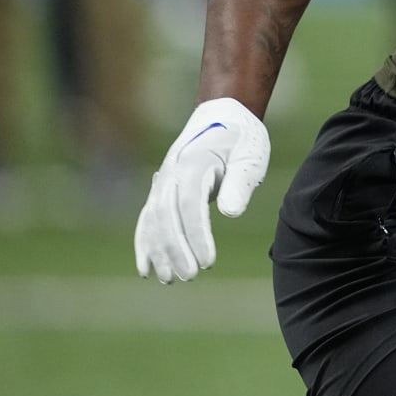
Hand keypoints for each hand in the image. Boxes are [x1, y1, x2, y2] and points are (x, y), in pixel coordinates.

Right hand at [135, 98, 270, 282]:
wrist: (223, 115)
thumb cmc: (241, 138)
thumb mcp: (250, 155)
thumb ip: (240, 182)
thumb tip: (230, 212)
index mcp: (194, 164)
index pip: (190, 205)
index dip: (196, 235)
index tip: (208, 261)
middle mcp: (171, 174)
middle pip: (167, 217)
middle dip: (175, 249)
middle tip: (190, 276)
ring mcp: (162, 182)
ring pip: (154, 221)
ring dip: (159, 251)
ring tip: (169, 279)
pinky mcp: (161, 190)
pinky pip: (148, 219)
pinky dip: (145, 244)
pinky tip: (147, 268)